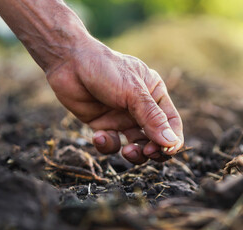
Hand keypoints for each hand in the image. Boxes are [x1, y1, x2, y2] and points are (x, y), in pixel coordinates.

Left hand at [46, 39, 183, 163]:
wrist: (69, 63)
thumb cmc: (106, 69)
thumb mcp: (133, 92)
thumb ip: (152, 117)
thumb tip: (171, 142)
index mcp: (155, 95)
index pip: (172, 122)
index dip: (173, 139)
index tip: (167, 151)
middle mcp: (141, 109)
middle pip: (156, 139)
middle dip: (153, 150)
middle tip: (147, 152)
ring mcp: (123, 119)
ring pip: (136, 146)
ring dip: (134, 153)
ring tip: (127, 151)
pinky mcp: (104, 126)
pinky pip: (112, 144)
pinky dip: (107, 145)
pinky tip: (98, 136)